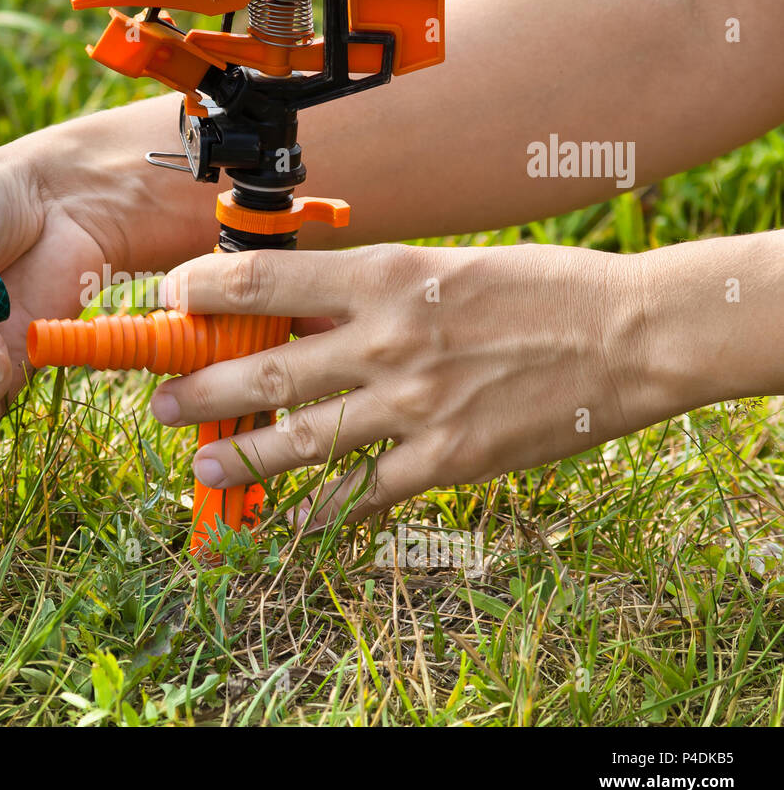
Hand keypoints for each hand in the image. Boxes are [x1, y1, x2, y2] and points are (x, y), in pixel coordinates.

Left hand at [149, 244, 670, 528]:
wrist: (626, 334)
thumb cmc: (535, 289)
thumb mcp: (440, 268)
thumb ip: (366, 296)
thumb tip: (296, 318)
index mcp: (384, 276)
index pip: (263, 280)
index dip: (202, 291)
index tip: (170, 301)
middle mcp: (387, 339)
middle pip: (265, 369)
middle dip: (202, 389)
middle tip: (163, 403)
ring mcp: (414, 404)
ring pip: (302, 439)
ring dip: (243, 457)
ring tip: (203, 465)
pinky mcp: (446, 458)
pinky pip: (364, 493)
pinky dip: (323, 511)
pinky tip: (294, 521)